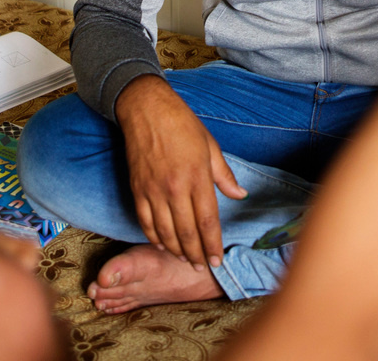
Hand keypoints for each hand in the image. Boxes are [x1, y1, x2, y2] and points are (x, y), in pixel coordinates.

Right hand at [115, 75, 247, 268]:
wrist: (146, 109)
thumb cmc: (182, 124)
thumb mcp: (210, 146)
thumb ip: (224, 175)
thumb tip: (240, 195)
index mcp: (197, 176)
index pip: (207, 221)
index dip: (212, 244)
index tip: (216, 260)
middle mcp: (175, 187)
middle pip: (186, 232)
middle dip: (195, 254)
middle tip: (201, 267)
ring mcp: (153, 190)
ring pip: (165, 231)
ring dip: (176, 250)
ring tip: (185, 259)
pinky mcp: (138, 189)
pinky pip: (145, 221)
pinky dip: (153, 237)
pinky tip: (163, 245)